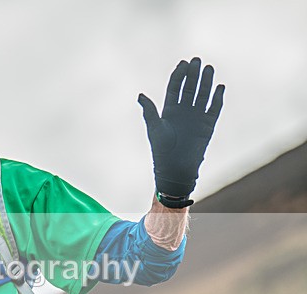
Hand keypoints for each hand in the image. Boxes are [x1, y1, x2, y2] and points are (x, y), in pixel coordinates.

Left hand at [138, 57, 223, 207]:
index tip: (183, 63)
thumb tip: (140, 95)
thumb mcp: (154, 128)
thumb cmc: (162, 150)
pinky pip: (214, 108)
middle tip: (197, 60)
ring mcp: (196, 117)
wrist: (176, 167)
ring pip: (203, 95)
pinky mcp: (208, 125)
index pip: (175, 88)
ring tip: (209, 68)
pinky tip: (220, 87)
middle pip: (190, 88)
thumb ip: (149, 111)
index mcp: (169, 110)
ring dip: (206, 82)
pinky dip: (217, 98)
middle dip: (193, 74)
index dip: (179, 75)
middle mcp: (184, 111)